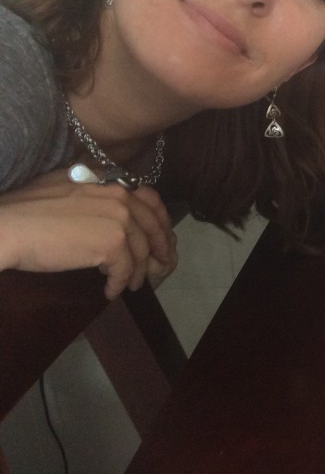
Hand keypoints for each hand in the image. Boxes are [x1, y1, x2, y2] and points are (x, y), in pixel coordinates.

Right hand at [0, 169, 177, 298]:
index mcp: (109, 181)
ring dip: (138, 272)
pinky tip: (110, 292)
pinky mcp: (112, 244)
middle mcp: (120, 195)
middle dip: (160, 247)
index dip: (159, 220)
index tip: (159, 237)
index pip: (149, 198)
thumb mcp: (64, 187)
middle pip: (153, 225)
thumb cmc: (24, 210)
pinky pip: (125, 269)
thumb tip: (105, 207)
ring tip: (131, 285)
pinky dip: (119, 284)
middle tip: (160, 265)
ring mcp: (119, 219)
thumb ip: (90, 192)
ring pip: (141, 251)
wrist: (7, 227)